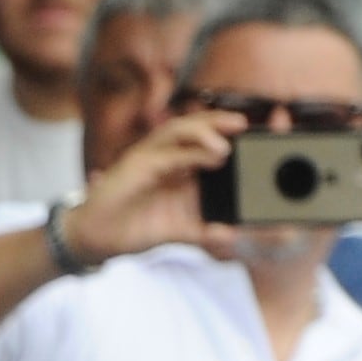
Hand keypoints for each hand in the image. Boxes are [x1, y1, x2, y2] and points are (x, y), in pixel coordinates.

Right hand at [63, 108, 243, 264]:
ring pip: (179, 131)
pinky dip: (191, 152)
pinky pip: (166, 153)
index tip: (265, 130)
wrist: (96, 240)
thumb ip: (212, 233)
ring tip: (230, 138)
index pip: (210, 138)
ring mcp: (150, 158)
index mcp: (182, 167)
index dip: (232, 129)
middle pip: (197, 126)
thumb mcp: (184, 232)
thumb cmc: (136, 230)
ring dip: (206, 129)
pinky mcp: (135, 165)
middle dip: (222, 120)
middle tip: (246, 124)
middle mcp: (168, 157)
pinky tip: (212, 156)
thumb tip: (242, 236)